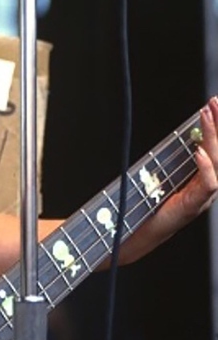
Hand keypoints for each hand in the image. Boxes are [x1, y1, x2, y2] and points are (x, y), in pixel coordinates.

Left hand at [119, 97, 217, 264]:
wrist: (132, 236)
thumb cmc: (142, 207)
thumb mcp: (157, 175)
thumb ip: (168, 159)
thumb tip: (177, 136)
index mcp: (198, 178)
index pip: (213, 148)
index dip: (217, 126)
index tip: (214, 103)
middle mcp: (204, 188)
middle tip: (213, 103)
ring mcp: (200, 198)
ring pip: (217, 165)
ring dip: (212, 138)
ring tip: (205, 116)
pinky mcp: (190, 208)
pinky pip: (207, 186)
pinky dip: (205, 168)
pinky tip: (198, 152)